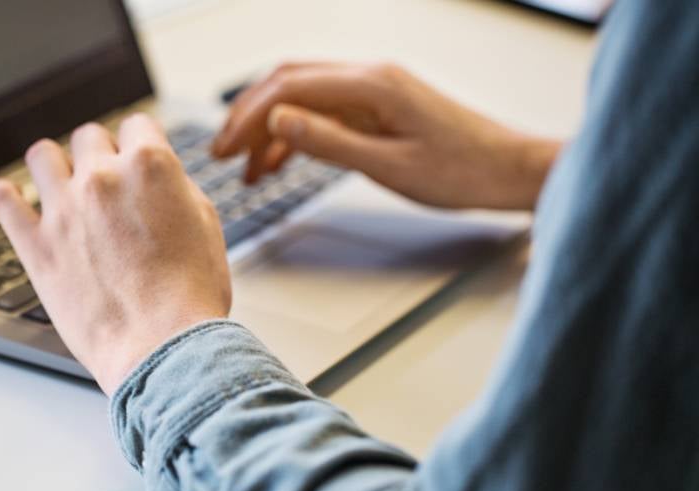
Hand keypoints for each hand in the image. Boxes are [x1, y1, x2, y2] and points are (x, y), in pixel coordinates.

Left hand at [0, 114, 231, 394]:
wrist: (162, 347)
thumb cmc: (189, 297)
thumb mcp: (205, 224)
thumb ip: (175, 187)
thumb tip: (158, 176)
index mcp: (149, 166)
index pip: (137, 124)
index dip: (139, 142)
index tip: (135, 156)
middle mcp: (102, 178)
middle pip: (88, 137)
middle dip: (99, 155)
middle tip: (106, 181)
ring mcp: (63, 210)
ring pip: (41, 155)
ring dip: (53, 166)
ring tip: (59, 184)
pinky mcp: (36, 246)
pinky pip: (3, 202)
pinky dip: (6, 198)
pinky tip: (12, 200)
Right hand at [212, 62, 560, 209]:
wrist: (509, 171)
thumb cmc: (462, 171)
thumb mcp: (389, 166)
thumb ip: (329, 142)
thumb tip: (277, 120)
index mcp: (371, 84)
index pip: (289, 87)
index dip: (248, 116)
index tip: (223, 148)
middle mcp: (369, 77)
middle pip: (290, 83)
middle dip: (249, 116)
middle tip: (221, 154)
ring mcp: (374, 91)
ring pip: (304, 99)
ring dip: (270, 130)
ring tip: (247, 170)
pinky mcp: (379, 109)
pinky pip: (326, 114)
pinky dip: (298, 136)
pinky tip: (281, 164)